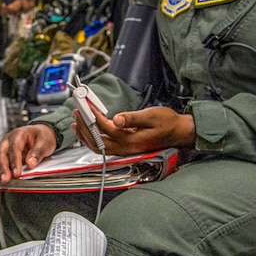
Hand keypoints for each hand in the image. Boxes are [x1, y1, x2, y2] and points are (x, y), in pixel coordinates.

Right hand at [0, 123, 57, 182]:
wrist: (39, 134)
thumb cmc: (41, 137)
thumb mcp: (45, 142)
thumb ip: (38, 152)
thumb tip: (30, 163)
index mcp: (19, 135)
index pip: (14, 148)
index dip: (14, 161)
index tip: (17, 173)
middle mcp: (8, 140)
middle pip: (1, 153)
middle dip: (2, 168)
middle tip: (5, 179)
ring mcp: (3, 147)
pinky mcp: (1, 155)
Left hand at [71, 106, 194, 155]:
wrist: (179, 132)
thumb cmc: (168, 122)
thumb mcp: (152, 115)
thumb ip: (133, 118)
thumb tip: (116, 119)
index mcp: (132, 140)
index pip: (107, 128)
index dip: (95, 116)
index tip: (87, 105)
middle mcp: (126, 148)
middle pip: (98, 141)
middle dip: (85, 127)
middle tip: (77, 112)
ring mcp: (125, 150)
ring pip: (99, 147)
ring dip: (86, 135)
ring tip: (76, 122)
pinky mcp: (125, 148)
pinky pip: (104, 147)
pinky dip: (93, 139)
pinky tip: (88, 131)